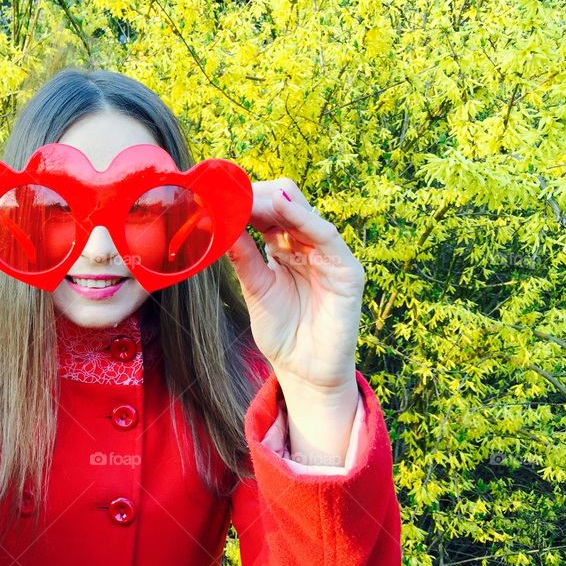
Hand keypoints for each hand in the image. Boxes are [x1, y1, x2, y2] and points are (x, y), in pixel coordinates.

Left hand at [226, 178, 364, 394]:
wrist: (304, 372)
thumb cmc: (282, 332)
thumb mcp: (255, 288)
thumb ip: (243, 256)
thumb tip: (220, 223)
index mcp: (286, 248)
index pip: (269, 211)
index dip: (246, 200)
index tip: (218, 194)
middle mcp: (308, 246)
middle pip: (286, 203)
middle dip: (256, 195)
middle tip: (228, 194)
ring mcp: (329, 256)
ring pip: (304, 213)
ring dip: (273, 201)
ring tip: (245, 196)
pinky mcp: (347, 270)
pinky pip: (327, 236)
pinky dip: (305, 218)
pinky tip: (282, 207)